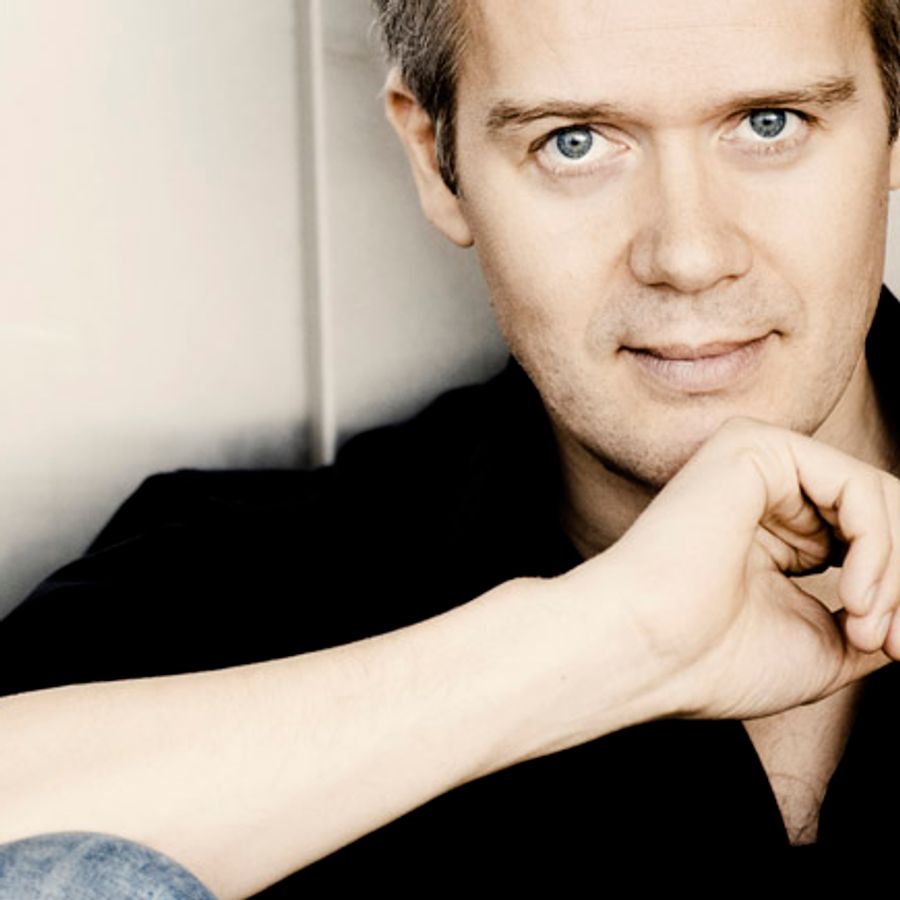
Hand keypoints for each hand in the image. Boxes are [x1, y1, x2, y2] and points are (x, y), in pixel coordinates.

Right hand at [564, 417, 899, 721]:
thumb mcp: (831, 643)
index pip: (870, 536)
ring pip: (878, 498)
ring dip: (895, 569)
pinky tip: (853, 594)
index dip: (897, 590)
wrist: (652, 653)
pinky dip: (878, 545)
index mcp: (781, 528)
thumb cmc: (720, 658)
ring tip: (866, 625)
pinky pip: (856, 486)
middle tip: (890, 641)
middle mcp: (770, 488)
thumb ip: (884, 614)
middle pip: (883, 513)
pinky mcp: (755, 448)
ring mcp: (760, 463)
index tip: (894, 648)